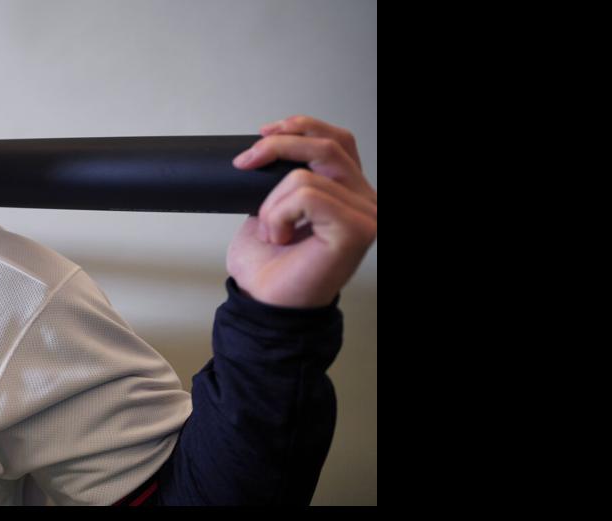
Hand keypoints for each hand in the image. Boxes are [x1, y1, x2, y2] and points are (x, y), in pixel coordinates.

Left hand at [228, 115, 376, 307]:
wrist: (264, 303)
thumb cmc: (270, 266)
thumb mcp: (273, 206)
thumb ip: (287, 177)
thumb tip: (273, 143)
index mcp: (350, 193)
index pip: (339, 140)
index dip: (302, 126)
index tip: (263, 135)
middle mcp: (366, 202)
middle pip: (328, 145)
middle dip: (278, 146)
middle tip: (244, 163)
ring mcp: (366, 216)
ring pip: (306, 173)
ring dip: (271, 202)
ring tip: (271, 231)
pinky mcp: (356, 229)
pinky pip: (307, 195)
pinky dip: (279, 213)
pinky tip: (280, 236)